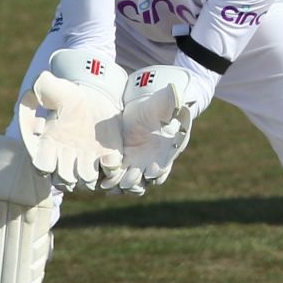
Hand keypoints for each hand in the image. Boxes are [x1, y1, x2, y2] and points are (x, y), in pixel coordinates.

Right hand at [16, 51, 127, 189]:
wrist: (96, 100)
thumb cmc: (71, 97)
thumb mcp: (58, 90)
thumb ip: (45, 88)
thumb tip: (37, 82)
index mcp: (50, 145)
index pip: (42, 166)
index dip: (45, 165)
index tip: (54, 151)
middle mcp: (67, 158)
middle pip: (64, 180)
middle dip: (69, 175)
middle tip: (75, 158)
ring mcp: (88, 161)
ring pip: (85, 182)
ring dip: (88, 176)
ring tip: (92, 161)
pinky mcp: (108, 157)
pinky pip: (109, 172)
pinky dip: (110, 168)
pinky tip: (109, 157)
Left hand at [104, 66, 193, 193]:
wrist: (138, 111)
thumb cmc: (155, 107)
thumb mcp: (163, 103)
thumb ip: (171, 101)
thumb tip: (178, 96)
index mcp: (167, 151)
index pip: (166, 165)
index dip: (160, 171)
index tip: (152, 171)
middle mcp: (154, 162)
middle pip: (146, 180)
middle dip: (137, 182)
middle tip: (127, 182)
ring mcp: (138, 165)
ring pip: (132, 183)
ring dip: (122, 185)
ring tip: (112, 186)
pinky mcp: (123, 163)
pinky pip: (118, 178)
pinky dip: (112, 182)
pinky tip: (104, 183)